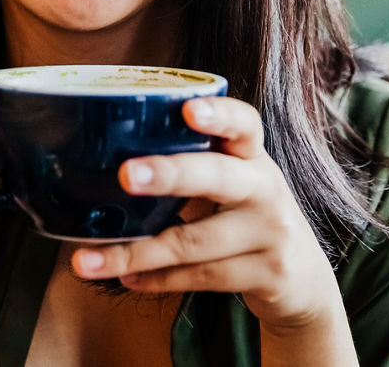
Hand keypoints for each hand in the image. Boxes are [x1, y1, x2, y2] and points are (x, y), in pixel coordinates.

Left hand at [70, 97, 343, 330]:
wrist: (300, 276)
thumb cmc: (244, 215)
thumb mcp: (230, 181)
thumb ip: (189, 164)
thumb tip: (100, 159)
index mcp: (252, 156)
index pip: (244, 123)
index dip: (219, 114)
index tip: (188, 109)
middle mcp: (266, 188)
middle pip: (218, 177)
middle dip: (170, 175)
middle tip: (126, 175)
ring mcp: (271, 233)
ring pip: (196, 242)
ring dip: (138, 253)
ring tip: (87, 261)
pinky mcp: (267, 274)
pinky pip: (202, 278)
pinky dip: (158, 280)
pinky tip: (127, 278)